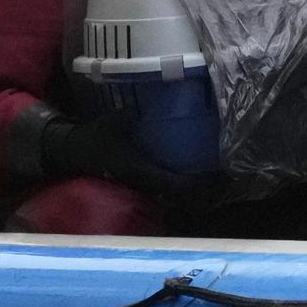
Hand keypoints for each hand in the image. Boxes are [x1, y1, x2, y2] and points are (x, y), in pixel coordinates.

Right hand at [41, 110, 228, 212]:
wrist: (74, 152)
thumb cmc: (94, 138)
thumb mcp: (110, 124)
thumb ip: (126, 117)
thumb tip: (138, 109)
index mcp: (140, 171)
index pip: (175, 184)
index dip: (199, 185)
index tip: (221, 178)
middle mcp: (146, 183)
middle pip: (183, 197)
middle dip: (208, 192)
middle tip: (232, 180)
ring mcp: (146, 186)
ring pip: (179, 197)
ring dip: (201, 193)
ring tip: (224, 181)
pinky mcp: (145, 183)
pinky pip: (172, 190)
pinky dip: (190, 188)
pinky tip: (205, 178)